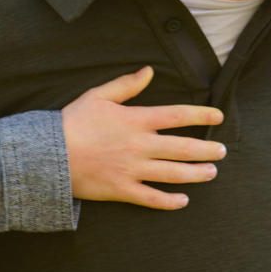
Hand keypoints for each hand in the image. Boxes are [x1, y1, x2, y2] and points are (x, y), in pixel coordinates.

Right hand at [62, 67, 224, 209]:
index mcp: (136, 120)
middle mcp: (139, 145)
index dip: (202, 115)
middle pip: (183, 148)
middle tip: (223, 151)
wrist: (47, 155)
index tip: (218, 116)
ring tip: (212, 173)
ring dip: (196, 174)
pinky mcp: (121, 189)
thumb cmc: (72, 122)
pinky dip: (169, 201)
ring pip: (173, 173)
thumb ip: (127, 85)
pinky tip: (184, 200)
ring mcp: (132, 169)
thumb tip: (149, 71)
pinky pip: (151, 198)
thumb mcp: (98, 96)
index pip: (178, 115)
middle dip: (207, 150)